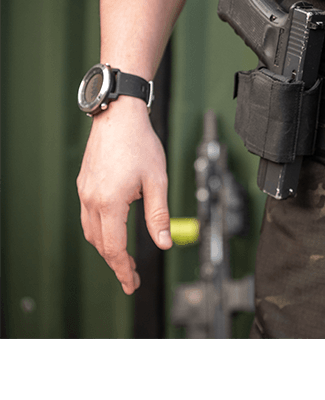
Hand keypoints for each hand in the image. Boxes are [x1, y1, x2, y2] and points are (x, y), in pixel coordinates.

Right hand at [76, 97, 172, 293]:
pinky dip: (101, 231)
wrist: (119, 116)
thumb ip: (159, 216)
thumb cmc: (141, 144)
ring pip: (92, 232)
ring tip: (124, 260)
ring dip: (107, 248)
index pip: (114, 248)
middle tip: (131, 278)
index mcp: (110, 202)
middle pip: (100, 244)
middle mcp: (92, 200)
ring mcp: (85, 192)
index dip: (124, 269)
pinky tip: (114, 232)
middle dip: (116, 264)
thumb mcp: (158, 181)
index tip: (132, 283)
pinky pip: (89, 217)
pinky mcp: (85, 184)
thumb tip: (165, 243)